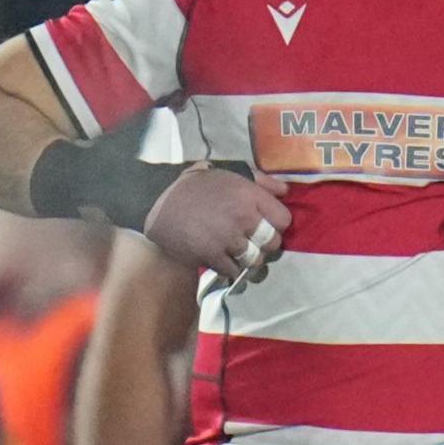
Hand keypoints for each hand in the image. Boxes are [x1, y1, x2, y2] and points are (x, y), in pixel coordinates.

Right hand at [142, 165, 291, 282]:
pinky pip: (233, 270)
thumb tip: (286, 192)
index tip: (265, 224)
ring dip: (248, 259)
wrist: (157, 200)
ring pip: (255, 260)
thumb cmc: (195, 185)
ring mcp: (227, 239)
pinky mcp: (211, 255)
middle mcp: (243, 218)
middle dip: (264, 244)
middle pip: (272, 243)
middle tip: (252, 242)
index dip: (276, 224)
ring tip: (238, 253)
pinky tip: (222, 259)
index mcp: (249, 195)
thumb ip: (261, 181)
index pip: (284, 220)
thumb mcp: (229, 173)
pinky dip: (229, 268)